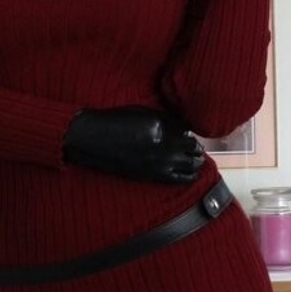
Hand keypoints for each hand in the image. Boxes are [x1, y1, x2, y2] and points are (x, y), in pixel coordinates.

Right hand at [63, 107, 203, 183]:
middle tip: (193, 146)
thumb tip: (184, 129)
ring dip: (195, 160)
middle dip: (195, 146)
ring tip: (194, 159)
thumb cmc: (115, 121)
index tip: (186, 133)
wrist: (94, 140)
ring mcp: (162, 162)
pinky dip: (190, 175)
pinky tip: (190, 173)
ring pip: (192, 164)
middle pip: (194, 147)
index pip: (188, 130)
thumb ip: (165, 119)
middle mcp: (165, 144)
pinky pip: (182, 178)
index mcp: (163, 126)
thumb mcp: (143, 113)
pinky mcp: (156, 176)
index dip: (188, 131)